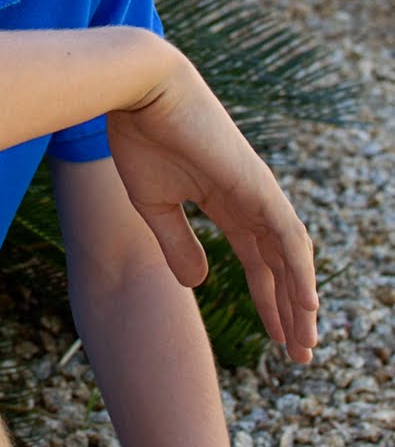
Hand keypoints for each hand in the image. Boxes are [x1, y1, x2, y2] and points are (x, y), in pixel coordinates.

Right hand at [106, 51, 317, 360]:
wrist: (139, 93)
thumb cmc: (139, 138)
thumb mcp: (153, 205)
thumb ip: (177, 244)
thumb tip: (198, 285)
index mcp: (226, 203)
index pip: (259, 261)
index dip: (270, 300)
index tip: (276, 339)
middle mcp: (251, 200)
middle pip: (282, 265)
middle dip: (291, 310)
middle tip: (300, 354)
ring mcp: (258, 191)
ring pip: (292, 257)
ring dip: (301, 301)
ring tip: (305, 342)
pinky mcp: (257, 185)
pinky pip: (288, 236)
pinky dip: (300, 271)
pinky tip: (307, 303)